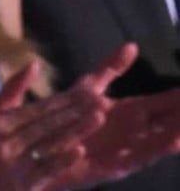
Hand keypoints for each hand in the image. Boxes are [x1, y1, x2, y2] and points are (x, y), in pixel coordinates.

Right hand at [0, 44, 137, 190]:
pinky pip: (45, 169)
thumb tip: (35, 63)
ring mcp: (14, 162)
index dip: (64, 99)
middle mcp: (6, 139)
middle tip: (101, 100)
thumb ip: (13, 89)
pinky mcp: (23, 184)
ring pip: (49, 143)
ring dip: (74, 130)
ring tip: (98, 118)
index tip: (89, 91)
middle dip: (75, 111)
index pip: (37, 108)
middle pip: (46, 123)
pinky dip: (62, 160)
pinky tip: (79, 151)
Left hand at [48, 72, 179, 186]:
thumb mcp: (89, 87)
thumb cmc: (67, 117)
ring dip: (178, 132)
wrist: (44, 147)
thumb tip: (132, 45)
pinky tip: (174, 141)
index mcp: (129, 112)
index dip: (178, 97)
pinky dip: (157, 149)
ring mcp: (126, 148)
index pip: (163, 103)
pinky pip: (139, 158)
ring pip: (161, 140)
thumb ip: (111, 69)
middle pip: (167, 122)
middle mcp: (133, 131)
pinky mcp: (114, 165)